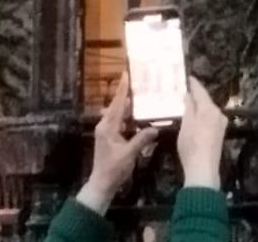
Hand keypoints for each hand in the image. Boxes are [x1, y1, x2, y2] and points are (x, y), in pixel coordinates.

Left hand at [75, 74, 158, 214]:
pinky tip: (141, 112)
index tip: (126, 73)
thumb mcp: (129, 154)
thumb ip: (142, 139)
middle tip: (140, 80)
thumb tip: (155, 127)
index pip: (117, 104)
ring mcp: (108, 131)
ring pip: (120, 112)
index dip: (123, 89)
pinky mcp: (111, 137)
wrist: (102, 184)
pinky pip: (121, 120)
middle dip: (127, 92)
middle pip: (118, 105)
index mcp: (108, 127)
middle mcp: (106, 126)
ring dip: (130, 103)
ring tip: (143, 92)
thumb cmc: (113, 169)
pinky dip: (130, 114)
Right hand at [176, 77, 226, 189]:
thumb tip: (189, 95)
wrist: (203, 168)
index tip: (189, 77)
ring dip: (199, 105)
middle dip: (196, 95)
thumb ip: (189, 108)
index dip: (194, 84)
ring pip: (208, 109)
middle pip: (206, 100)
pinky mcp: (219, 133)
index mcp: (209, 109)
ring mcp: (221, 123)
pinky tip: (195, 116)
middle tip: (185, 89)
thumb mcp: (186, 125)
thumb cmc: (191, 145)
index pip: (201, 92)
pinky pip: (210, 118)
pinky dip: (202, 114)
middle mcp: (218, 113)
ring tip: (187, 101)